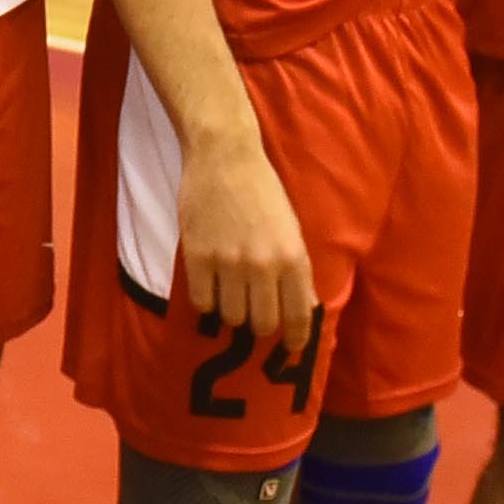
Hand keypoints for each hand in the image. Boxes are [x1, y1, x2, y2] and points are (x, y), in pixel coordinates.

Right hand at [176, 119, 315, 346]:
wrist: (224, 157)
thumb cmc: (262, 191)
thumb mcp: (291, 228)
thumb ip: (296, 270)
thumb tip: (304, 308)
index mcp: (292, 257)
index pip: (298, 315)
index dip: (295, 338)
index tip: (290, 347)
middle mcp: (263, 265)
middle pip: (262, 324)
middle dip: (259, 325)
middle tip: (254, 314)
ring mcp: (228, 262)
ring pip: (231, 316)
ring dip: (231, 312)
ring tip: (230, 294)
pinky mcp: (198, 256)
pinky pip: (202, 302)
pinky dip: (206, 301)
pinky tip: (210, 286)